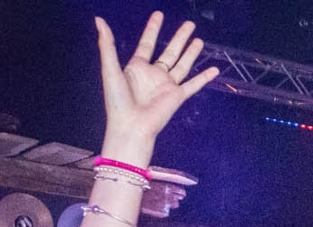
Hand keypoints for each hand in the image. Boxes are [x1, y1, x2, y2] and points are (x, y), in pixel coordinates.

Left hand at [94, 15, 218, 156]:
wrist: (130, 126)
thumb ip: (107, 44)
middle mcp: (154, 75)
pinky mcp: (177, 97)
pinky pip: (193, 85)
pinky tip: (214, 69)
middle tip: (189, 24)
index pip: (147, 44)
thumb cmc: (117, 101)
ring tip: (199, 40)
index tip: (159, 15)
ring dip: (191, 52)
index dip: (153, 29)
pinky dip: (204, 77)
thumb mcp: (109, 68)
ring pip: (183, 65)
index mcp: (137, 68)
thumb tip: (99, 21)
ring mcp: (167, 86)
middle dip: (180, 37)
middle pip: (170, 52)